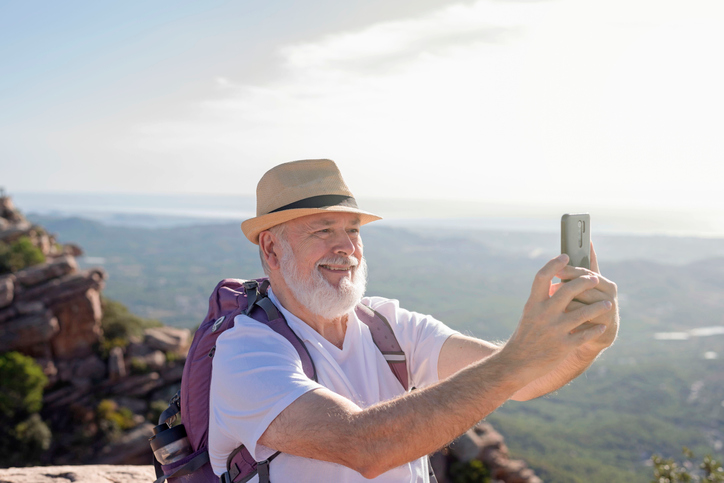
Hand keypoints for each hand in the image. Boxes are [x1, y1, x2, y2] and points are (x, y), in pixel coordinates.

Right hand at [501, 253, 613, 381]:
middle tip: (595, 278)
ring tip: (608, 303)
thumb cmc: (526, 334)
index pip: (543, 277)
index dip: (554, 264)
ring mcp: (554, 330)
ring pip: (583, 312)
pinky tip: (601, 326)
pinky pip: (585, 335)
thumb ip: (543, 299)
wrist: (518, 362)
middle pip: (568, 290)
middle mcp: (543, 314)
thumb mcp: (530, 313)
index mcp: (533, 303)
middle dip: (585, 281)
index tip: (565, 256)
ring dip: (598, 306)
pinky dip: (595, 329)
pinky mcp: (563, 346)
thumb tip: (559, 282)